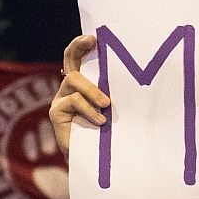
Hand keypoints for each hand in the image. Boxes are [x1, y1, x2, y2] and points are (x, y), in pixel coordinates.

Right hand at [49, 34, 109, 156]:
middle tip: (91, 40)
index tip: (93, 36)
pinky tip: (100, 122)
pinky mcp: (56, 112)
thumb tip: (142, 74)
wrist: (98, 162)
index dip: (80, 44)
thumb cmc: (111, 134)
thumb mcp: (116, 109)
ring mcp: (60, 99)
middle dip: (78, 47)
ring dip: (93, 90)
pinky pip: (73, 101)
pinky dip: (89, 110)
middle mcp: (69, 89)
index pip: (77, 58)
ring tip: (107, 105)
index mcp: (83, 85)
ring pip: (74, 80)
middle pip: (69, 60)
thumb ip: (117, 93)